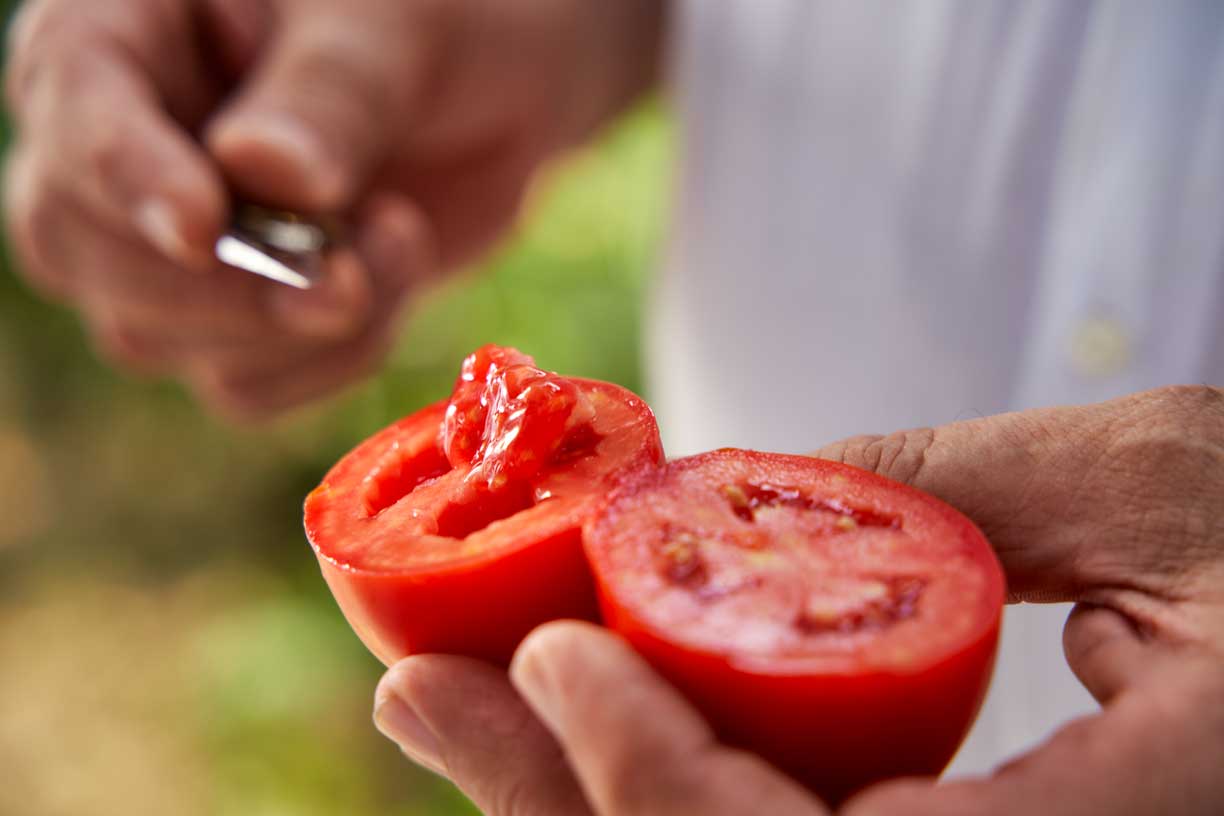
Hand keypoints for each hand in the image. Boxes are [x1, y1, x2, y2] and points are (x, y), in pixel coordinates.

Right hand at [4, 0, 661, 418]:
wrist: (505, 90)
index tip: (202, 227)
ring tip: (397, 232)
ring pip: (153, 337)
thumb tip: (260, 171)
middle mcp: (123, 144)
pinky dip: (325, 362)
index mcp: (122, 30)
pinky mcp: (236, 318)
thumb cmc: (442, 20)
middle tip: (353, 266)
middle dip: (226, 280)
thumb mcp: (393, 28)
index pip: (71, 108)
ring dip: (293, 324)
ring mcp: (168, 244)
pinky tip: (388, 286)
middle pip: (78, 247)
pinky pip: (241, 386)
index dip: (123, 177)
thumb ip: (332, 92)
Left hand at [372, 385, 1223, 814]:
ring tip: (451, 698)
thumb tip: (743, 490)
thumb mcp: (1154, 482)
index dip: (667, 792)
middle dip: (563, 804)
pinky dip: (662, 783)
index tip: (559, 656)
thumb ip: (955, 489)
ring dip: (579, 801)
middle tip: (422, 691)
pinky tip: (570, 712)